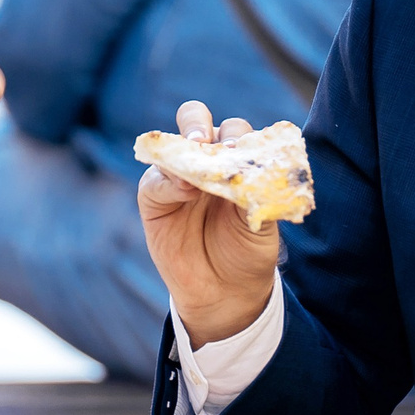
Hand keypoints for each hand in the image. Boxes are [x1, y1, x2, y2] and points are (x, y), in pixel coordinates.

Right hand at [139, 101, 281, 345]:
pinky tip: (184, 190)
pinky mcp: (154, 200)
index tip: (243, 148)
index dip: (238, 134)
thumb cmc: (248, 251)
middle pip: (195, 121)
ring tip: (196, 168)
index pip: (234, 130)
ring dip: (182, 150)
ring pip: (171, 146)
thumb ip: (250, 190)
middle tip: (205, 140)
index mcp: (234, 160)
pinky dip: (167, 181)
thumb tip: (238, 167)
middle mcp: (204, 162)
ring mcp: (177, 179)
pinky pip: (154, 180)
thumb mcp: (260, 220)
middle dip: (197, 122)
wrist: (227, 293)